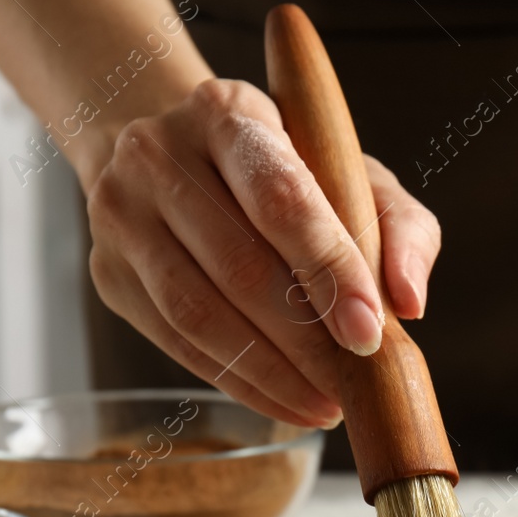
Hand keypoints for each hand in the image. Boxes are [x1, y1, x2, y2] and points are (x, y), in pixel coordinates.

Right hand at [85, 78, 440, 426]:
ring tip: (326, 402)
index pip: (280, 198)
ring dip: (271, 372)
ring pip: (197, 312)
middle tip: (354, 381)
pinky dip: (238, 381)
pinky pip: (176, 343)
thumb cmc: (279, 172)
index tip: (368, 331)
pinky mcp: (108, 272)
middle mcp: (158, 154)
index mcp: (227, 114)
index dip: (328, 269)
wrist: (172, 157)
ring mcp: (121, 215)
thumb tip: (408, 300)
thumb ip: (399, 227)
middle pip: (237, 264)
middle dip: (306, 339)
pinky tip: (287, 402)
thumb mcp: (351, 175)